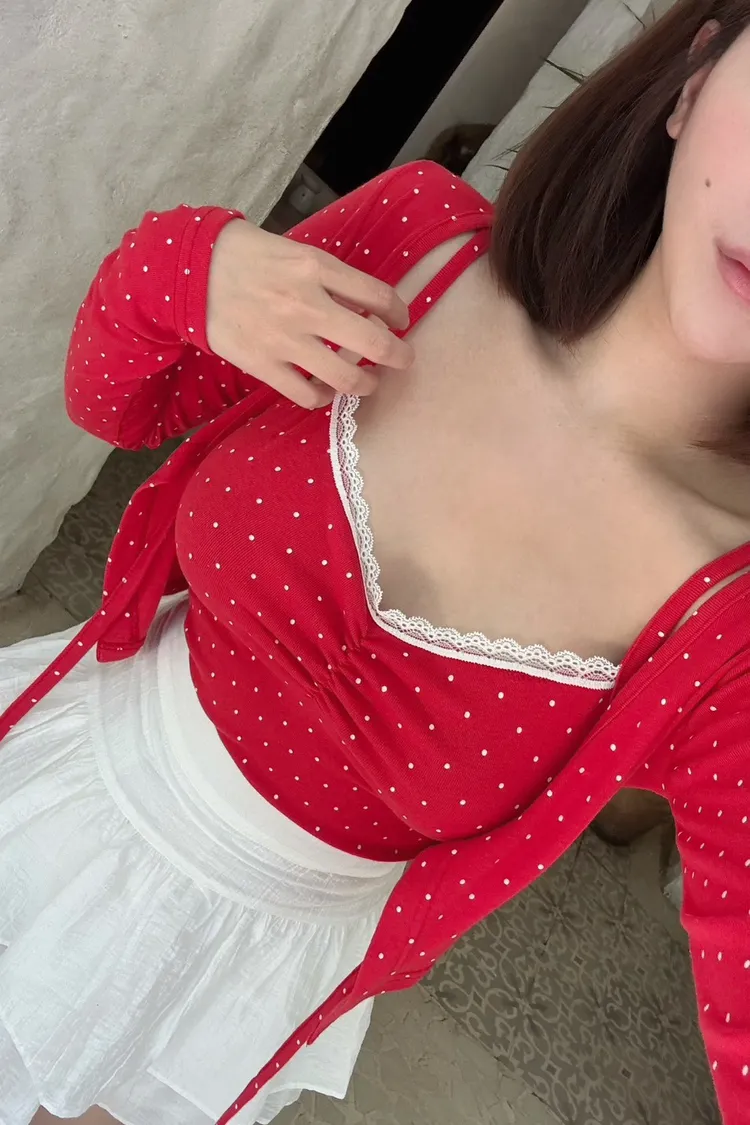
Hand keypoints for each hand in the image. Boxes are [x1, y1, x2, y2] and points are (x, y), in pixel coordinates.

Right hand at [206, 219, 413, 407]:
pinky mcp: (262, 365)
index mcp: (317, 267)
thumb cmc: (247, 256)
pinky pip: (307, 395)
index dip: (399, 313)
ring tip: (367, 383)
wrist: (191, 271)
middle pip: (373, 343)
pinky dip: (324, 397)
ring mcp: (284, 339)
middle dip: (398, 356)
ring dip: (365, 384)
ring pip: (345, 378)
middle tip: (403, 359)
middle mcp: (307, 305)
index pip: (379, 296)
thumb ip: (331, 276)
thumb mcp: (295, 251)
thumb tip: (368, 304)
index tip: (400, 321)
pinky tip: (325, 389)